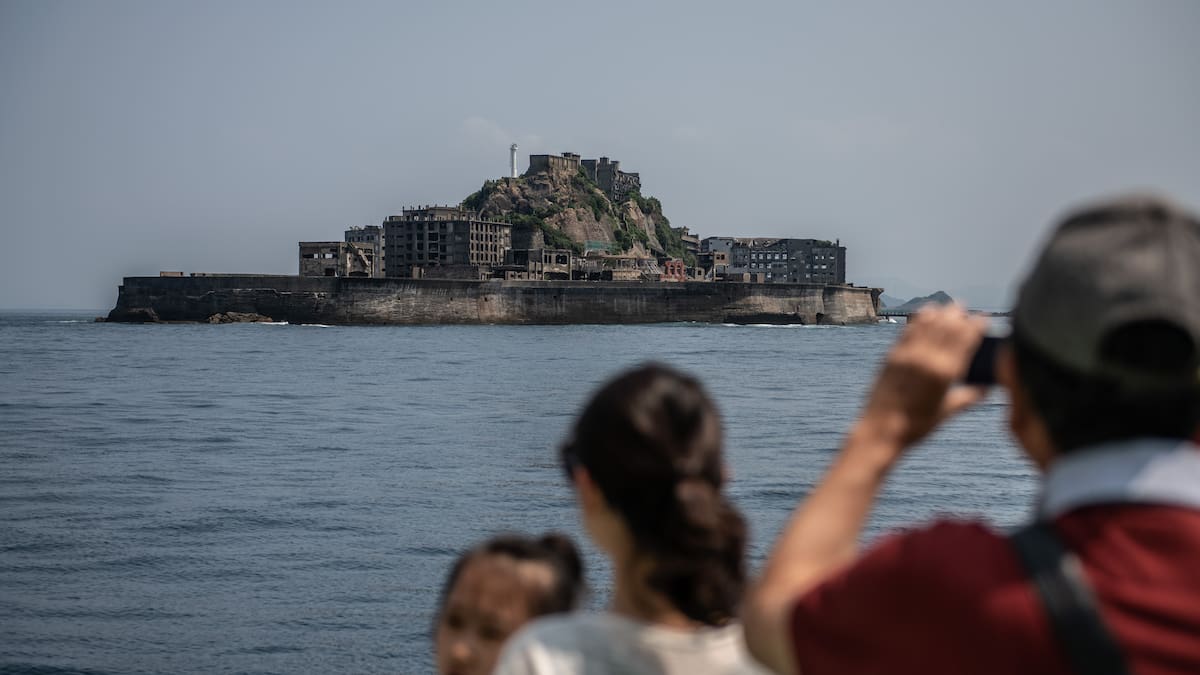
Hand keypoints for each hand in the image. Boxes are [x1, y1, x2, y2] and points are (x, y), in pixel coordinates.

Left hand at [855, 304, 988, 451]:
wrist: (881, 429)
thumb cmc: (917, 426)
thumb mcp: (947, 412)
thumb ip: (969, 397)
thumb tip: (988, 388)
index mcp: (946, 373)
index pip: (966, 339)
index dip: (977, 325)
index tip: (984, 318)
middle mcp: (928, 359)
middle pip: (948, 326)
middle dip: (959, 314)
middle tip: (965, 308)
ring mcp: (908, 355)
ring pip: (929, 324)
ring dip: (940, 313)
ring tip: (948, 307)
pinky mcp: (892, 355)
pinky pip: (909, 330)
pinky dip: (920, 318)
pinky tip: (926, 312)